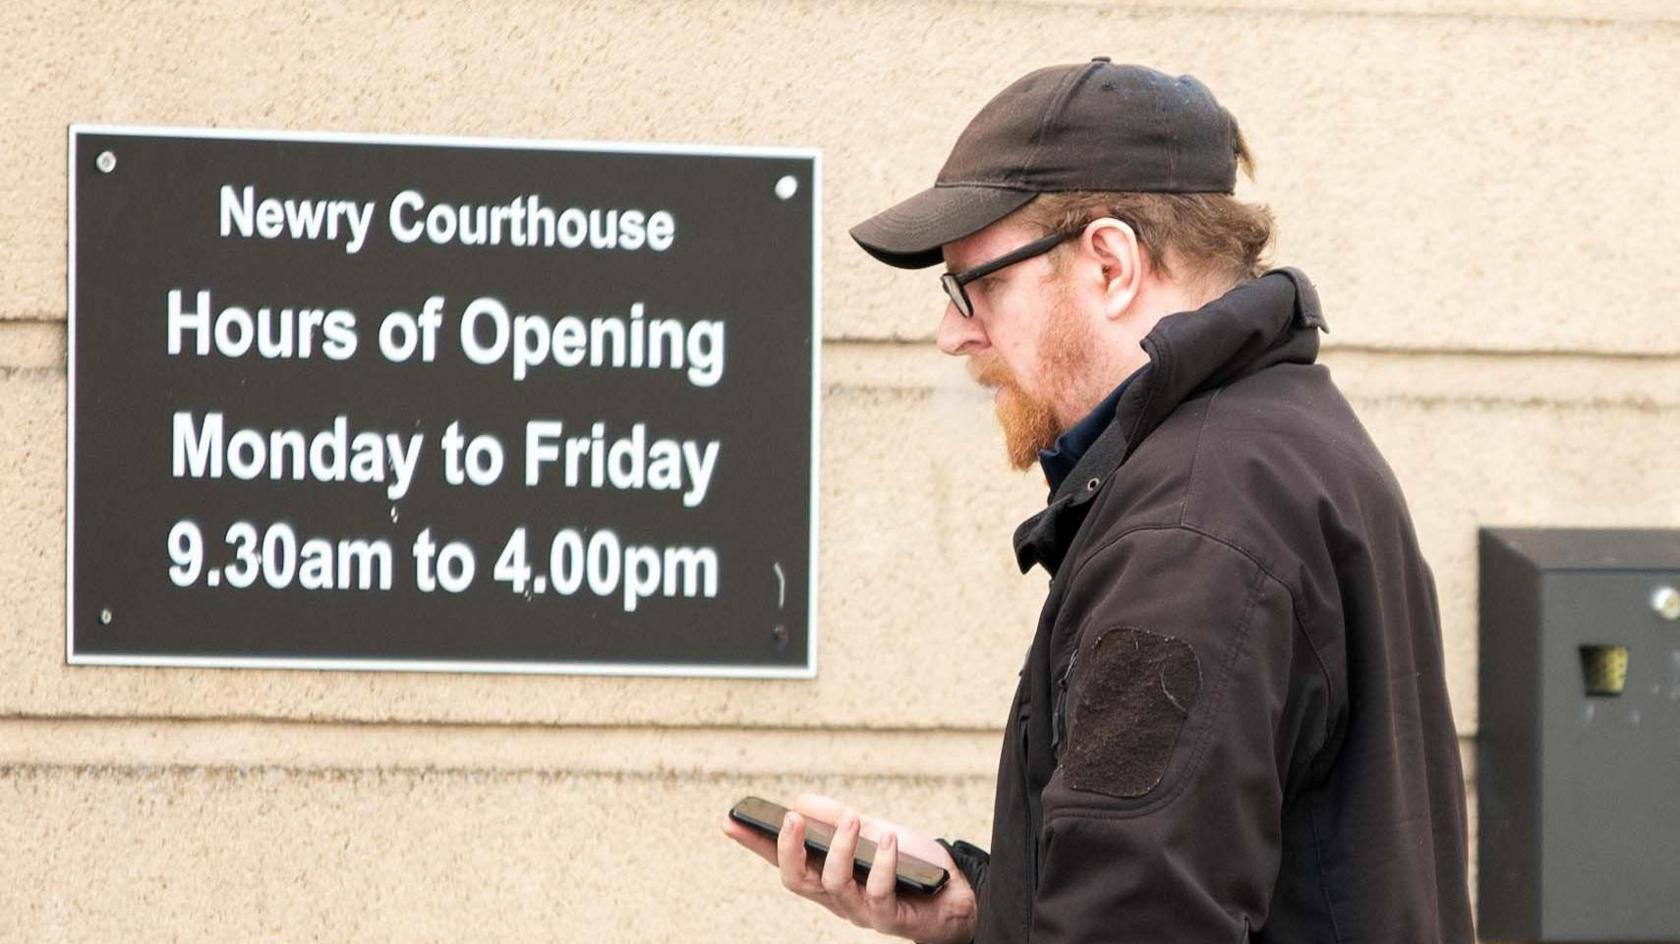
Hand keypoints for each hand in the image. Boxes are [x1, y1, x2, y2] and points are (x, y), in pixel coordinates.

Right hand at [722, 794, 977, 943]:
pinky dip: (882, 863)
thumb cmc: (910, 864)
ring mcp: (860, 910)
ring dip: (841, 848)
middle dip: (789, 849)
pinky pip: (878, 892)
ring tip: (851, 819)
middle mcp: (836, 897)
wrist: (956, 891)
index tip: (729, 821)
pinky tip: (888, 841)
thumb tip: (800, 802)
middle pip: (797, 879)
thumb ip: (836, 819)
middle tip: (790, 818)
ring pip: (834, 884)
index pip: (782, 859)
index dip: (754, 843)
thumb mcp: (870, 832)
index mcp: (825, 875)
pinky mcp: (889, 917)